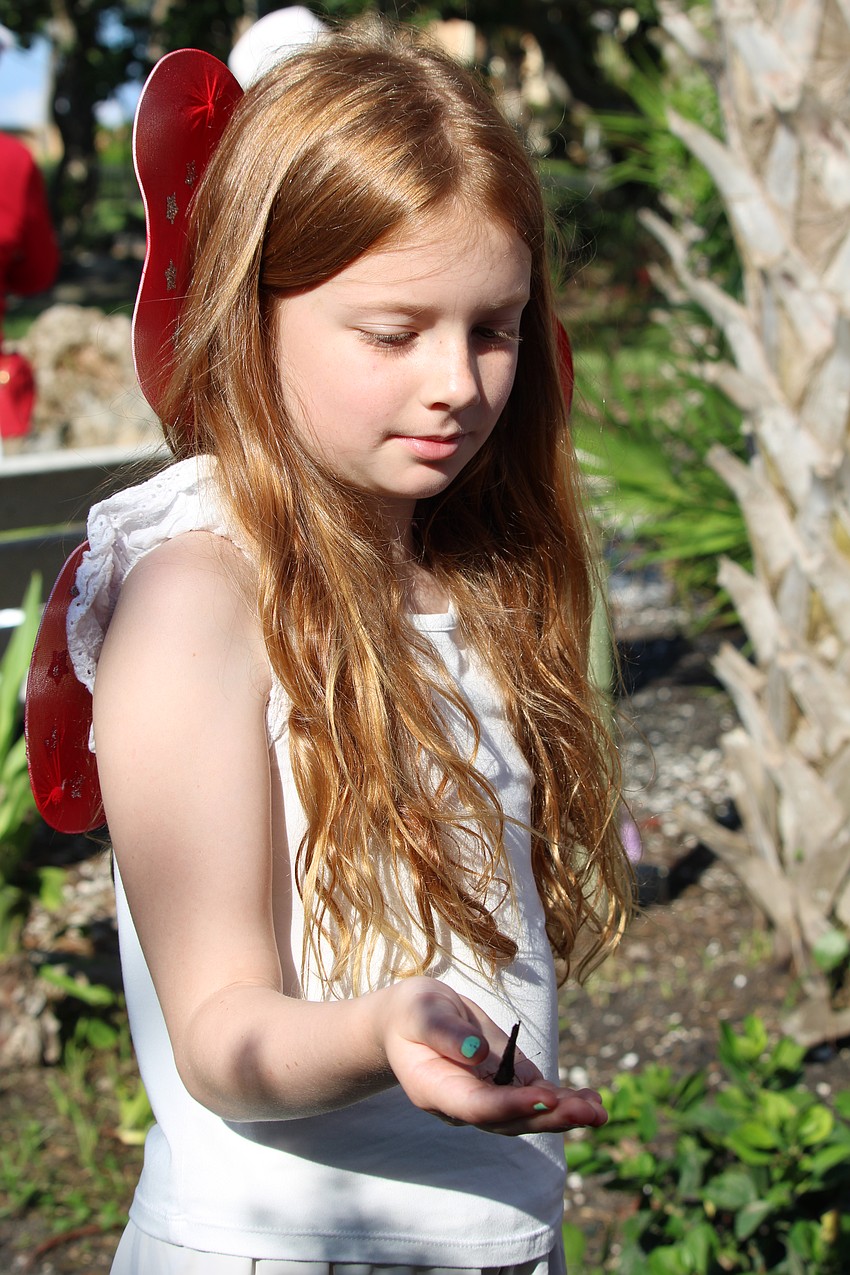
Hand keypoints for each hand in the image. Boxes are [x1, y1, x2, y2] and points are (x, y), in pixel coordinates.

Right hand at [377, 976, 607, 1136]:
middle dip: (549, 1115)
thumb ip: (444, 1033)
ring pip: (526, 1116)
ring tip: (598, 1110)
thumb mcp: (421, 1012)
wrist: (411, 1021)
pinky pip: (534, 1099)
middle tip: (588, 1112)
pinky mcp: (503, 1085)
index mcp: (436, 1089)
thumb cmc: (412, 1013)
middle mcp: (463, 1104)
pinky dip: (563, 1102)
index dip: (512, 1104)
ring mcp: (485, 1098)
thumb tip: (477, 1053)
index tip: (546, 1095)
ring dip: (563, 1115)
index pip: (477, 1105)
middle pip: (508, 1120)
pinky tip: (591, 1101)